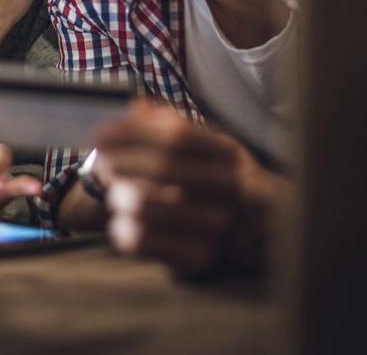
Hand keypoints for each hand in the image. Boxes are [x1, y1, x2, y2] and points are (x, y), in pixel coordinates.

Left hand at [95, 99, 284, 276]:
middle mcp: (227, 188)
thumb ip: (171, 125)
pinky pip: (153, 246)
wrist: (265, 231)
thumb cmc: (222, 178)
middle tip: (100, 161)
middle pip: (164, 166)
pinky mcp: (201, 259)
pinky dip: (128, 232)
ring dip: (122, 195)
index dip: (132, 131)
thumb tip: (135, 108)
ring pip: (154, 207)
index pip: (176, 135)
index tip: (101, 132)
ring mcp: (217, 226)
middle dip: (122, 161)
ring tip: (112, 190)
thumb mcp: (209, 145)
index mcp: (226, 154)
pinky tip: (119, 223)